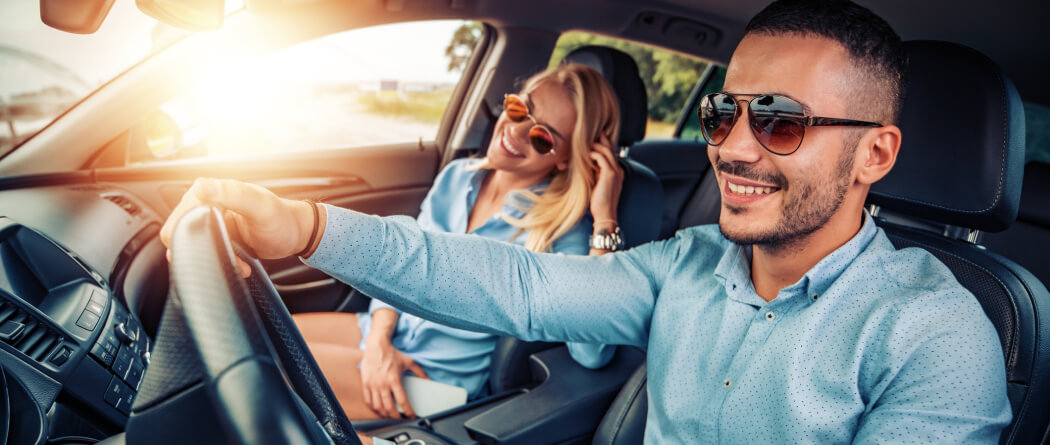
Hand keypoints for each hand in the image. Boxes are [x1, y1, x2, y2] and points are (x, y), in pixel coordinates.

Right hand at [159, 178, 316, 276]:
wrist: (297, 234)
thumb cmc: (282, 218)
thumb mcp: (259, 206)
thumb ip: (232, 194)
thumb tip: (201, 186)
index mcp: (211, 191)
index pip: (181, 215)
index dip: (187, 235)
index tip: (206, 249)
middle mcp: (207, 204)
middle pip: (184, 234)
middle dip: (203, 251)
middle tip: (228, 257)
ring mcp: (212, 222)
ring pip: (196, 247)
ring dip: (214, 259)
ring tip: (239, 263)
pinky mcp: (219, 237)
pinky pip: (209, 253)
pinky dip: (223, 262)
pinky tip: (241, 266)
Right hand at [359, 337, 428, 417]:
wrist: (376, 346)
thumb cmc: (392, 354)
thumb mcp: (409, 361)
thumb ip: (419, 372)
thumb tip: (429, 380)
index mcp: (394, 380)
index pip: (402, 401)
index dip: (408, 411)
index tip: (411, 416)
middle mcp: (382, 384)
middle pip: (389, 407)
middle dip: (396, 417)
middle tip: (400, 419)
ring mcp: (372, 385)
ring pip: (378, 407)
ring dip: (385, 414)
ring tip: (390, 415)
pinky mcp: (365, 384)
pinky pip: (368, 401)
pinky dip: (374, 408)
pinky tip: (379, 409)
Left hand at [589, 135, 623, 223]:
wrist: (605, 214)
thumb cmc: (599, 202)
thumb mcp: (597, 183)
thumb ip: (595, 172)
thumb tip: (587, 163)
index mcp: (616, 171)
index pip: (610, 153)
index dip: (602, 145)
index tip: (592, 139)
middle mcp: (618, 169)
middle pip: (609, 148)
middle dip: (600, 140)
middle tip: (589, 134)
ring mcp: (615, 171)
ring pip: (606, 151)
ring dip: (594, 146)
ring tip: (584, 145)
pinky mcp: (610, 174)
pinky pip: (601, 158)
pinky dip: (593, 154)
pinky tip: (586, 155)